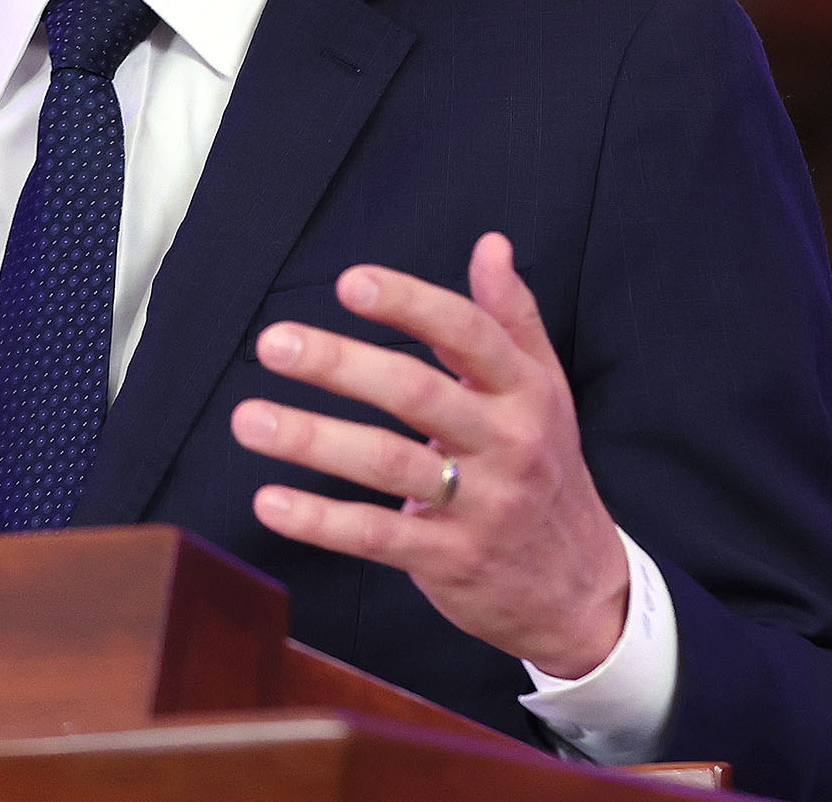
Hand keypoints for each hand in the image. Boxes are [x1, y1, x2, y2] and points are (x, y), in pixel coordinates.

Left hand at [230, 232, 629, 678]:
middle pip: (417, 393)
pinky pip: (376, 537)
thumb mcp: (545, 391)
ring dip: (313, 439)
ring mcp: (479, 505)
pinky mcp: (449, 559)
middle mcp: (506, 442)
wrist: (582, 588)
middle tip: (273, 342)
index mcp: (526, 391)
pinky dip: (319, 521)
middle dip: (341, 364)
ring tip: (248, 419)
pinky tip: (269, 502)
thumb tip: (492, 244)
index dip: (409, 304)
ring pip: (387, 463)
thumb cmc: (548, 471)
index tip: (349, 283)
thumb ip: (512, 317)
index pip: (468, 334)